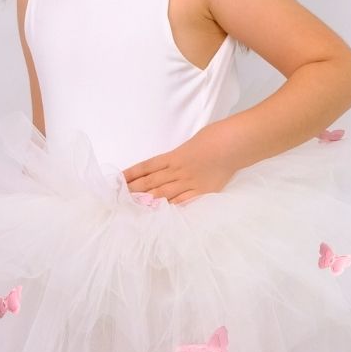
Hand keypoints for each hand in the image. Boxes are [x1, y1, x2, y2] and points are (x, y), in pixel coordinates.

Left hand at [121, 123, 240, 206]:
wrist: (232, 143)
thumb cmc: (213, 138)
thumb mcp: (189, 144)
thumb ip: (176, 157)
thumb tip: (165, 166)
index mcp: (173, 156)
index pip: (147, 165)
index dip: (132, 173)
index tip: (118, 179)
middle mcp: (177, 170)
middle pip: (151, 181)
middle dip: (134, 189)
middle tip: (119, 197)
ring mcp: (189, 181)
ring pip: (163, 193)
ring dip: (147, 200)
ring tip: (132, 206)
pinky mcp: (201, 191)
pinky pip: (183, 201)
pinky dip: (171, 207)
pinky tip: (160, 213)